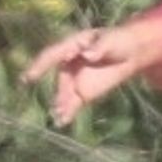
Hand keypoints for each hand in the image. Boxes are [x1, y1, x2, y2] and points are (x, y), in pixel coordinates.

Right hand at [24, 24, 153, 124]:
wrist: (131, 53)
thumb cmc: (118, 40)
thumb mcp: (110, 41)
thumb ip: (98, 48)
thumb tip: (87, 55)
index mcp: (70, 46)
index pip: (51, 55)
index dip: (39, 65)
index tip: (29, 76)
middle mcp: (68, 64)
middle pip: (60, 79)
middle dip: (58, 92)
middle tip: (58, 105)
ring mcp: (74, 79)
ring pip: (64, 93)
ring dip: (61, 104)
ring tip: (60, 116)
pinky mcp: (83, 92)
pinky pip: (72, 103)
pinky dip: (67, 112)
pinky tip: (62, 121)